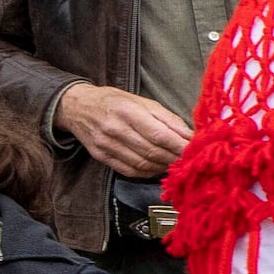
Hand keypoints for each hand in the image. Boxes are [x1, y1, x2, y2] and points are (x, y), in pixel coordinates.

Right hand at [56, 80, 194, 179]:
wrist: (77, 107)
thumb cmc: (115, 101)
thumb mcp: (143, 102)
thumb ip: (168, 119)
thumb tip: (191, 136)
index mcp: (127, 111)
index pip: (159, 134)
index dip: (179, 146)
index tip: (195, 150)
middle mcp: (114, 129)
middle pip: (152, 151)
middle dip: (175, 158)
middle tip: (190, 160)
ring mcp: (106, 145)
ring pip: (142, 164)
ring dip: (164, 167)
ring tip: (176, 163)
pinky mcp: (101, 157)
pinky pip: (130, 171)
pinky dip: (149, 172)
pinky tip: (158, 167)